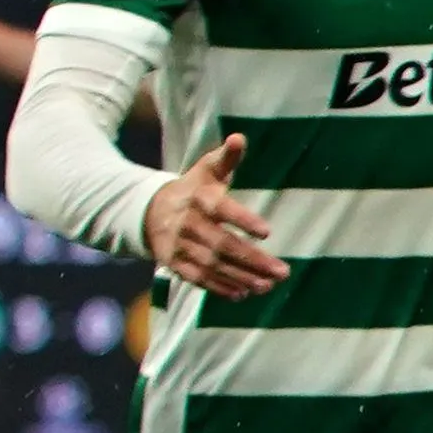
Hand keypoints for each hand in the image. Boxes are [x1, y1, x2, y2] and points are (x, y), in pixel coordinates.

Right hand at [142, 135, 286, 298]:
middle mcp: (189, 223)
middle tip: (283, 272)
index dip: (243, 220)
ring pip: (213, 265)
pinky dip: (219, 287)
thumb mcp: (207, 171)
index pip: (222, 210)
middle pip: (222, 244)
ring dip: (242, 277)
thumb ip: (226, 158)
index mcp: (200, 198)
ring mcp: (180, 245)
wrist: (148, 210)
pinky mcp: (174, 263)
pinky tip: (243, 293)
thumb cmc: (192, 189)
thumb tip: (239, 138)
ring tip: (268, 285)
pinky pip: (198, 278)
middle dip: (253, 260)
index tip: (267, 232)